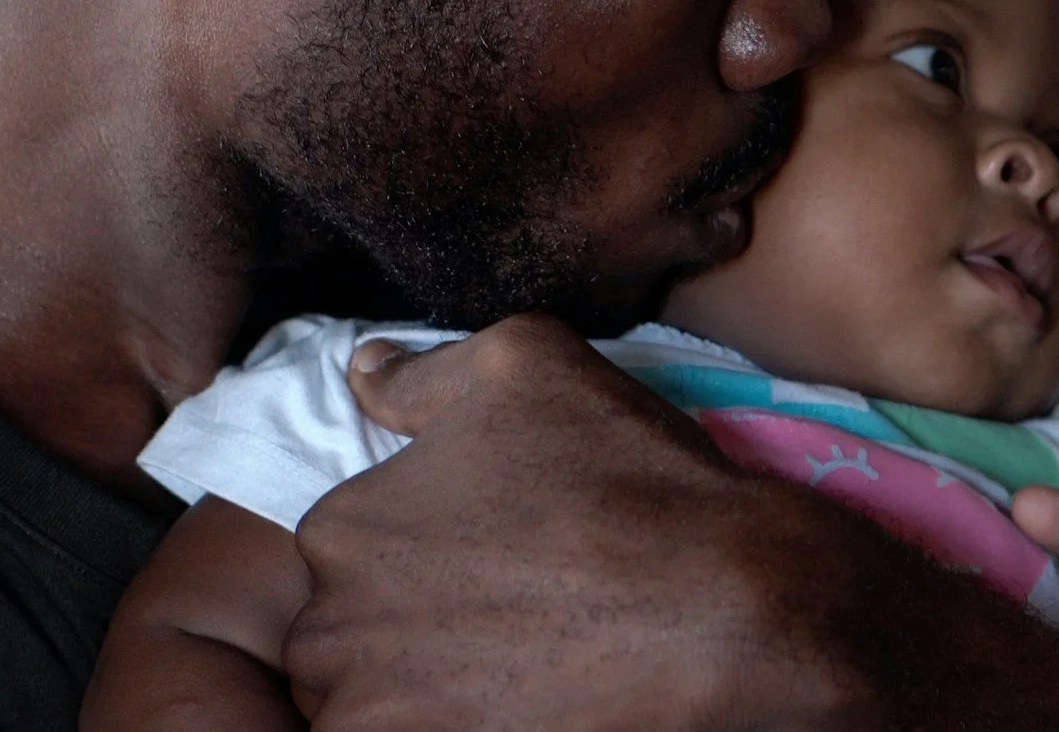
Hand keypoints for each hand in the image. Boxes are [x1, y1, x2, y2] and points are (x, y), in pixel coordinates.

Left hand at [280, 314, 851, 729]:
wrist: (725, 606)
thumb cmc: (625, 474)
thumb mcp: (524, 363)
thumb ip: (421, 371)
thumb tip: (363, 368)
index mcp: (339, 530)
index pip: (344, 552)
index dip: (420, 553)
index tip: (488, 555)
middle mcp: (332, 634)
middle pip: (349, 637)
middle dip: (410, 627)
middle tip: (507, 610)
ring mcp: (380, 718)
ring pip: (377, 704)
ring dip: (430, 688)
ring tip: (520, 661)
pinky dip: (467, 722)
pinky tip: (529, 701)